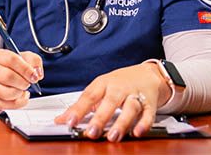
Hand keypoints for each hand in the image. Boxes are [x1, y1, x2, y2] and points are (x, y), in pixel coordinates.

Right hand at [0, 49, 42, 109]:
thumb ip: (34, 61)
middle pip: (8, 77)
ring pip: (7, 93)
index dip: (26, 69)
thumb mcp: (24, 57)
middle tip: (28, 83)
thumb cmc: (11, 66)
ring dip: (20, 93)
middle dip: (23, 82)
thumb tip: (37, 73)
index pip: (12, 60)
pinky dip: (19, 103)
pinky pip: (7, 105)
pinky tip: (20, 96)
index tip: (34, 75)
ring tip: (22, 89)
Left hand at [54, 63, 170, 141]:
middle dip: (100, 118)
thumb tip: (61, 119)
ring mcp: (135, 94)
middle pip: (109, 102)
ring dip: (122, 123)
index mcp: (103, 84)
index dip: (78, 109)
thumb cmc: (119, 83)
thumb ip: (81, 106)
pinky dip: (144, 123)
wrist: (146, 74)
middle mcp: (119, 88)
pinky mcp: (149, 103)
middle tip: (91, 133)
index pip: (89, 96)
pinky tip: (137, 132)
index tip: (69, 121)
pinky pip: (148, 113)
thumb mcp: (98, 89)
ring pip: (130, 108)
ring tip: (113, 137)